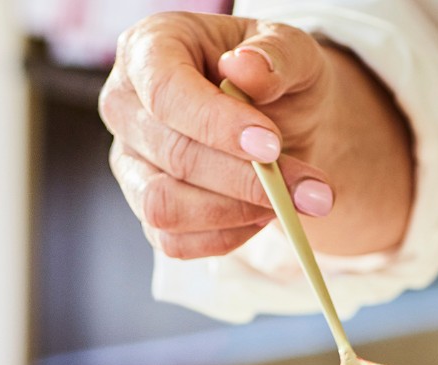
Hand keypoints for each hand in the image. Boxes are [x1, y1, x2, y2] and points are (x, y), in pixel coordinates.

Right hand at [97, 12, 412, 259]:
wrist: (276, 122)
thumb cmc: (275, 79)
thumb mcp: (293, 52)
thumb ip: (277, 54)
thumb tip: (246, 67)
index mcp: (149, 50)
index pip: (166, 92)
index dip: (216, 124)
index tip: (271, 145)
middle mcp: (125, 107)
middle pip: (172, 156)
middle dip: (246, 180)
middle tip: (311, 190)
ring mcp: (130, 164)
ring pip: (165, 208)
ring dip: (235, 214)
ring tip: (286, 202)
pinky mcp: (145, 210)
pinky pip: (175, 242)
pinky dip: (227, 237)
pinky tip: (261, 216)